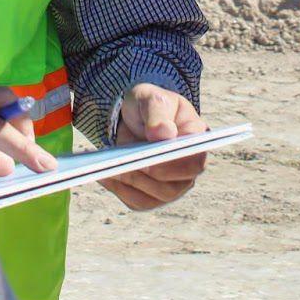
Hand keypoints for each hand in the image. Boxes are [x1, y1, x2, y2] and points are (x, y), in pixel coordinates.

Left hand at [101, 83, 207, 210]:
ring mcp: (173, 184)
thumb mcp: (150, 98)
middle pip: (173, 186)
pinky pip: (138, 201)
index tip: (149, 157)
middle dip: (145, 176)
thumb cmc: (148, 106)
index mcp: (196, 140)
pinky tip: (104, 175)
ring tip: (107, 168)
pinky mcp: (154, 195)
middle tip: (121, 163)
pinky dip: (120, 190)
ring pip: (154, 197)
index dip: (173, 165)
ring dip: (130, 183)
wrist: (135, 117)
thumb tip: (164, 134)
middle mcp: (188, 167)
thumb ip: (158, 112)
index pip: (194, 162)